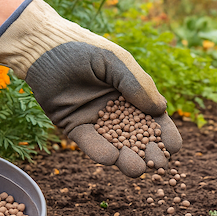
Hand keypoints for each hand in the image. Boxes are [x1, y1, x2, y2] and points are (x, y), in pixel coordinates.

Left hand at [0, 0, 181, 175]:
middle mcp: (118, 111)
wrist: (43, 46)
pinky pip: (90, 144)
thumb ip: (138, 84)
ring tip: (138, 169)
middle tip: (158, 163)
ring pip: (117, 145)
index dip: (165, 134)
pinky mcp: (75, 128)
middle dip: (150, 152)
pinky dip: (100, 152)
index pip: (155, 119)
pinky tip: (111, 157)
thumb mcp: (116, 62)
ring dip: (128, 158)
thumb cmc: (84, 49)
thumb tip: (160, 110)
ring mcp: (97, 122)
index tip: (173, 146)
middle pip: (139, 137)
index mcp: (134, 96)